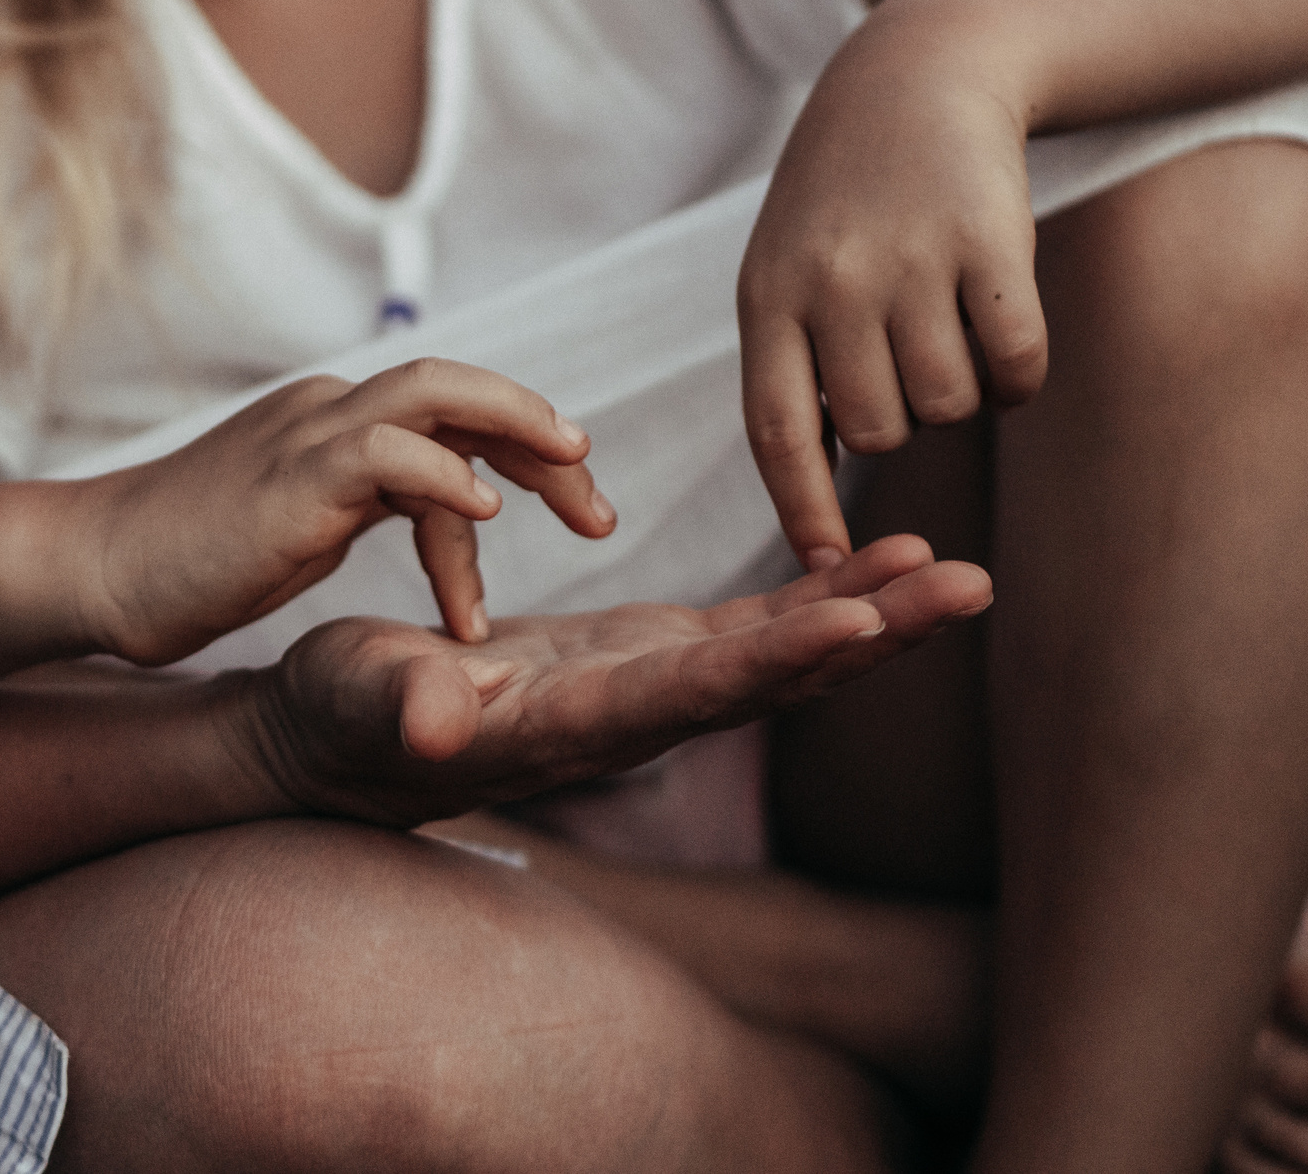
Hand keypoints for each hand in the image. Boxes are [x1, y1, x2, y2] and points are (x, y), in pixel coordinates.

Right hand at [76, 359, 614, 661]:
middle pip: (460, 390)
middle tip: (600, 502)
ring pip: (434, 394)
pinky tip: (484, 514)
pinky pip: (384, 451)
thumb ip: (370, 504)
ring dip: (518, 429)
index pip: (453, 412)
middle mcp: (328, 412)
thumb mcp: (306, 525)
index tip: (581, 501)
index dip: (526, 447)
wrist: (96, 568)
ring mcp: (306, 436)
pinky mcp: (287, 480)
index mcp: (336, 424)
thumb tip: (442, 516)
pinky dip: (443, 474)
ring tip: (577, 479)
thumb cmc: (194, 562)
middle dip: (542, 433)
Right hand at [236, 536, 990, 827]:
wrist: (335, 740)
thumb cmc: (338, 715)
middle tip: (972, 586)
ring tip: (952, 567)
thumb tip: (442, 721)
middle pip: (772, 677)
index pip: (694, 690)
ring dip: (868, 613)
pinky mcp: (638, 660)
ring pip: (777, 654)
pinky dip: (810, 598)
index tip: (863, 620)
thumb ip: (407, 706)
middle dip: (874, 633)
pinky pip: (743, 633)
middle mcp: (631, 716)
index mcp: (575, 722)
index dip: (779, 657)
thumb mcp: (362, 699)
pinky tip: (871, 570)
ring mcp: (643, 690)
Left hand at [738, 35, 1050, 562]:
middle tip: (910, 361)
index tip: (825, 567)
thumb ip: (793, 369)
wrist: (915, 79)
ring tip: (951, 328)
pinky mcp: (992, 243)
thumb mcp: (786, 271)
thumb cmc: (843, 201)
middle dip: (903, 421)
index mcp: (767, 297)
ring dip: (963, 391)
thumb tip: (809, 499)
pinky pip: (1017, 367)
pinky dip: (1019, 374)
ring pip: (951, 405)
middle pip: (880, 431)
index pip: (776, 432)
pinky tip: (1002, 328)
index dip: (802, 508)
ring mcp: (914, 261)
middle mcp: (834, 283)